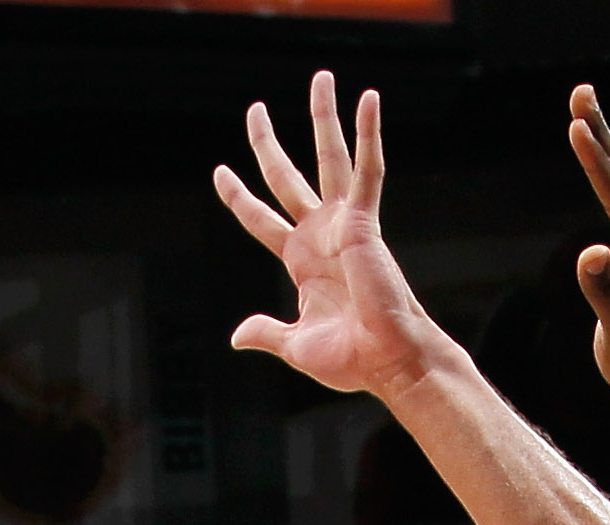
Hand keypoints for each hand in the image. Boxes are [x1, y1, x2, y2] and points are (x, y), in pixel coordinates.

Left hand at [213, 70, 456, 404]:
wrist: (388, 361)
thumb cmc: (351, 360)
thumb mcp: (296, 345)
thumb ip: (267, 333)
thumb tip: (237, 336)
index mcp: (302, 262)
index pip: (262, 219)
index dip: (239, 197)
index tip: (221, 173)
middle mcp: (320, 236)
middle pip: (285, 178)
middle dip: (266, 145)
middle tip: (255, 111)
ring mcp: (343, 225)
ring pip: (329, 158)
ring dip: (324, 117)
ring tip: (321, 78)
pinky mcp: (365, 222)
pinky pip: (368, 170)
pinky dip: (370, 134)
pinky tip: (369, 98)